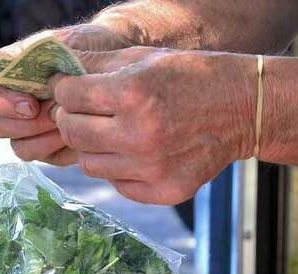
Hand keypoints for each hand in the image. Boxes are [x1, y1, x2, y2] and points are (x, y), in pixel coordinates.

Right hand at [0, 24, 130, 165]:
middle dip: (29, 124)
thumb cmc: (83, 48)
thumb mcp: (63, 45)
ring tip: (72, 121)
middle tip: (58, 114)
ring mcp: (27, 130)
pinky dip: (65, 149)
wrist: (109, 63)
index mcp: (2, 75)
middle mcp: (8, 105)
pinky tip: (83, 133)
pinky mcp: (49, 148)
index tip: (31, 105)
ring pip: (21, 149)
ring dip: (47, 139)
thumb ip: (42, 65)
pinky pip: (49, 159)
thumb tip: (36, 95)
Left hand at [49, 47, 257, 203]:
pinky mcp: (163, 191)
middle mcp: (140, 135)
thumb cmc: (191, 77)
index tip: (70, 89)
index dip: (65, 90)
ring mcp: (152, 169)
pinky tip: (135, 152)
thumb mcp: (145, 58)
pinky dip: (118, 169)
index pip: (69, 97)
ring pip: (89, 164)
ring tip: (112, 132)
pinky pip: (116, 184)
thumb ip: (96, 65)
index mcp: (133, 94)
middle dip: (70, 118)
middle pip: (72, 132)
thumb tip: (55, 75)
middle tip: (82, 112)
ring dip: (93, 146)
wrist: (242, 109)